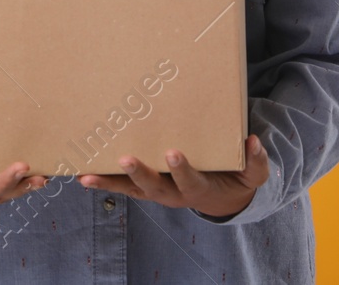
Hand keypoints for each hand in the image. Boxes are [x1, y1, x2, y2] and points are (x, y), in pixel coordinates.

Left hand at [77, 134, 269, 218]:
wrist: (221, 197)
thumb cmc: (235, 178)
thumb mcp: (252, 175)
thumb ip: (256, 162)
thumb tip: (254, 142)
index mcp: (198, 188)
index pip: (189, 179)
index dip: (182, 168)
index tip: (174, 151)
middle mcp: (173, 194)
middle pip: (153, 187)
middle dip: (139, 173)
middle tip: (126, 158)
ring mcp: (156, 192)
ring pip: (130, 190)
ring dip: (109, 183)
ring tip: (86, 175)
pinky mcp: (144, 188)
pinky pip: (121, 187)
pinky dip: (103, 182)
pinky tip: (82, 175)